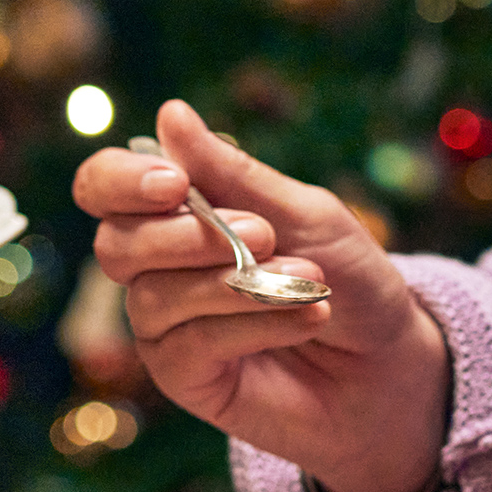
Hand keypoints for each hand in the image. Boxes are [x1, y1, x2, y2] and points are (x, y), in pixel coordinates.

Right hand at [73, 100, 449, 491]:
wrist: (389, 361)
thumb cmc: (346, 277)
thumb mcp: (302, 213)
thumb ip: (232, 174)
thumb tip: (169, 114)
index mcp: (174, 213)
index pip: (103, 187)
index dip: (120, 180)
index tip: (175, 183)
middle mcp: (155, 268)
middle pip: (114, 245)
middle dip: (185, 236)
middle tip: (265, 234)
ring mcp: (164, 326)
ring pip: (153, 297)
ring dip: (236, 284)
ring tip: (308, 278)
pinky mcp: (183, 377)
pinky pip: (188, 344)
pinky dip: (251, 324)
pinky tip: (305, 319)